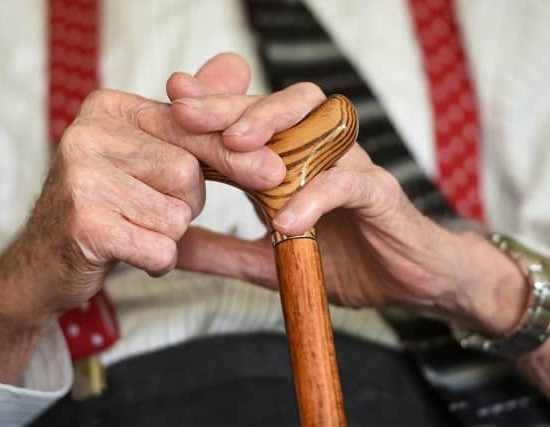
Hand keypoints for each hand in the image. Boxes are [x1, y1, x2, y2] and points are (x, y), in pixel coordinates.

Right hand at [0, 53, 285, 383]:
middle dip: (185, 204)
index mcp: (108, 108)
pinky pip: (159, 247)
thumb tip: (237, 66)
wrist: (43, 264)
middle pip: (188, 173)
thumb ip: (193, 117)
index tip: (273, 171)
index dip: (231, 153)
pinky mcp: (83, 221)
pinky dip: (156, 260)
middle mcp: (88, 133)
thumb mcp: (149, 157)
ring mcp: (81, 176)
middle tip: (151, 213)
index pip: (189, 125)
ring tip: (132, 230)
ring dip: (168, 235)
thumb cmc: (106, 208)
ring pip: (176, 214)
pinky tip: (129, 254)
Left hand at [168, 59, 528, 337]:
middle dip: (231, 105)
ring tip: (236, 146)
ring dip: (275, 128)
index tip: (172, 101)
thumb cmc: (343, 260)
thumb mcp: (269, 261)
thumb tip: (173, 248)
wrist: (410, 283)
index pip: (249, 123)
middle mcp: (320, 154)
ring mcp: (351, 168)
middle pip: (277, 107)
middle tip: (188, 110)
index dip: (213, 109)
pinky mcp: (379, 194)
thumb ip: (224, 251)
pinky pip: (346, 184)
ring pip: (317, 123)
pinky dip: (315, 197)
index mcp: (291, 163)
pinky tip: (286, 219)